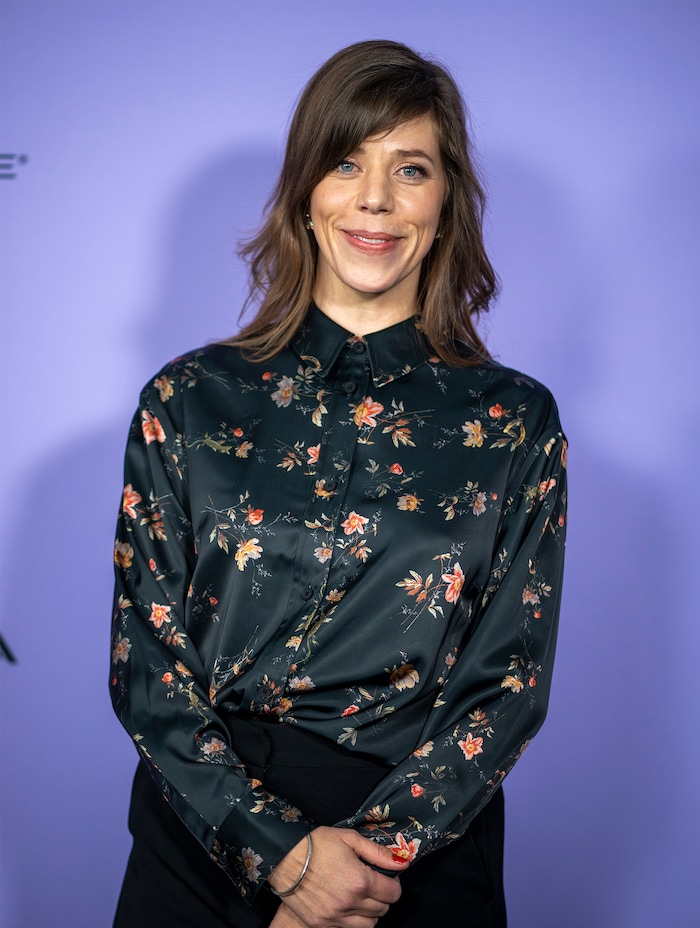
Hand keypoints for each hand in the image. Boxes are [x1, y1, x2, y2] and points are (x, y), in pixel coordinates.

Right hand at [267, 826, 406, 927]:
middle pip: (382, 910)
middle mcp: (350, 903)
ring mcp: (335, 917)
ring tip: (361, 897)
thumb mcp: (349, 838)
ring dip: (370, 912)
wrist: (284, 858)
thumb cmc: (317, 844)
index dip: (393, 884)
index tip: (387, 877)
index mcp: (360, 880)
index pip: (393, 893)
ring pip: (368, 925)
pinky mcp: (322, 924)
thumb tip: (402, 861)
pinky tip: (347, 905)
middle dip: (382, 897)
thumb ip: (377, 852)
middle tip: (373, 884)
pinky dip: (353, 921)